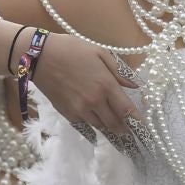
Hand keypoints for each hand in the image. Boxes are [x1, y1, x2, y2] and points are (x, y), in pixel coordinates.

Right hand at [20, 33, 141, 134]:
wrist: (40, 57)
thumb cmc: (72, 50)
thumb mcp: (100, 53)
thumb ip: (120, 71)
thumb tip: (137, 85)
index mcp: (106, 85)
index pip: (127, 110)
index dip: (137, 122)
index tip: (144, 130)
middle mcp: (95, 101)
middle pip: (115, 123)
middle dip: (126, 130)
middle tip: (133, 134)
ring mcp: (80, 110)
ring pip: (101, 127)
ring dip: (111, 130)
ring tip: (119, 133)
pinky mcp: (68, 114)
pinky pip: (86, 127)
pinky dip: (94, 129)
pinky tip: (99, 129)